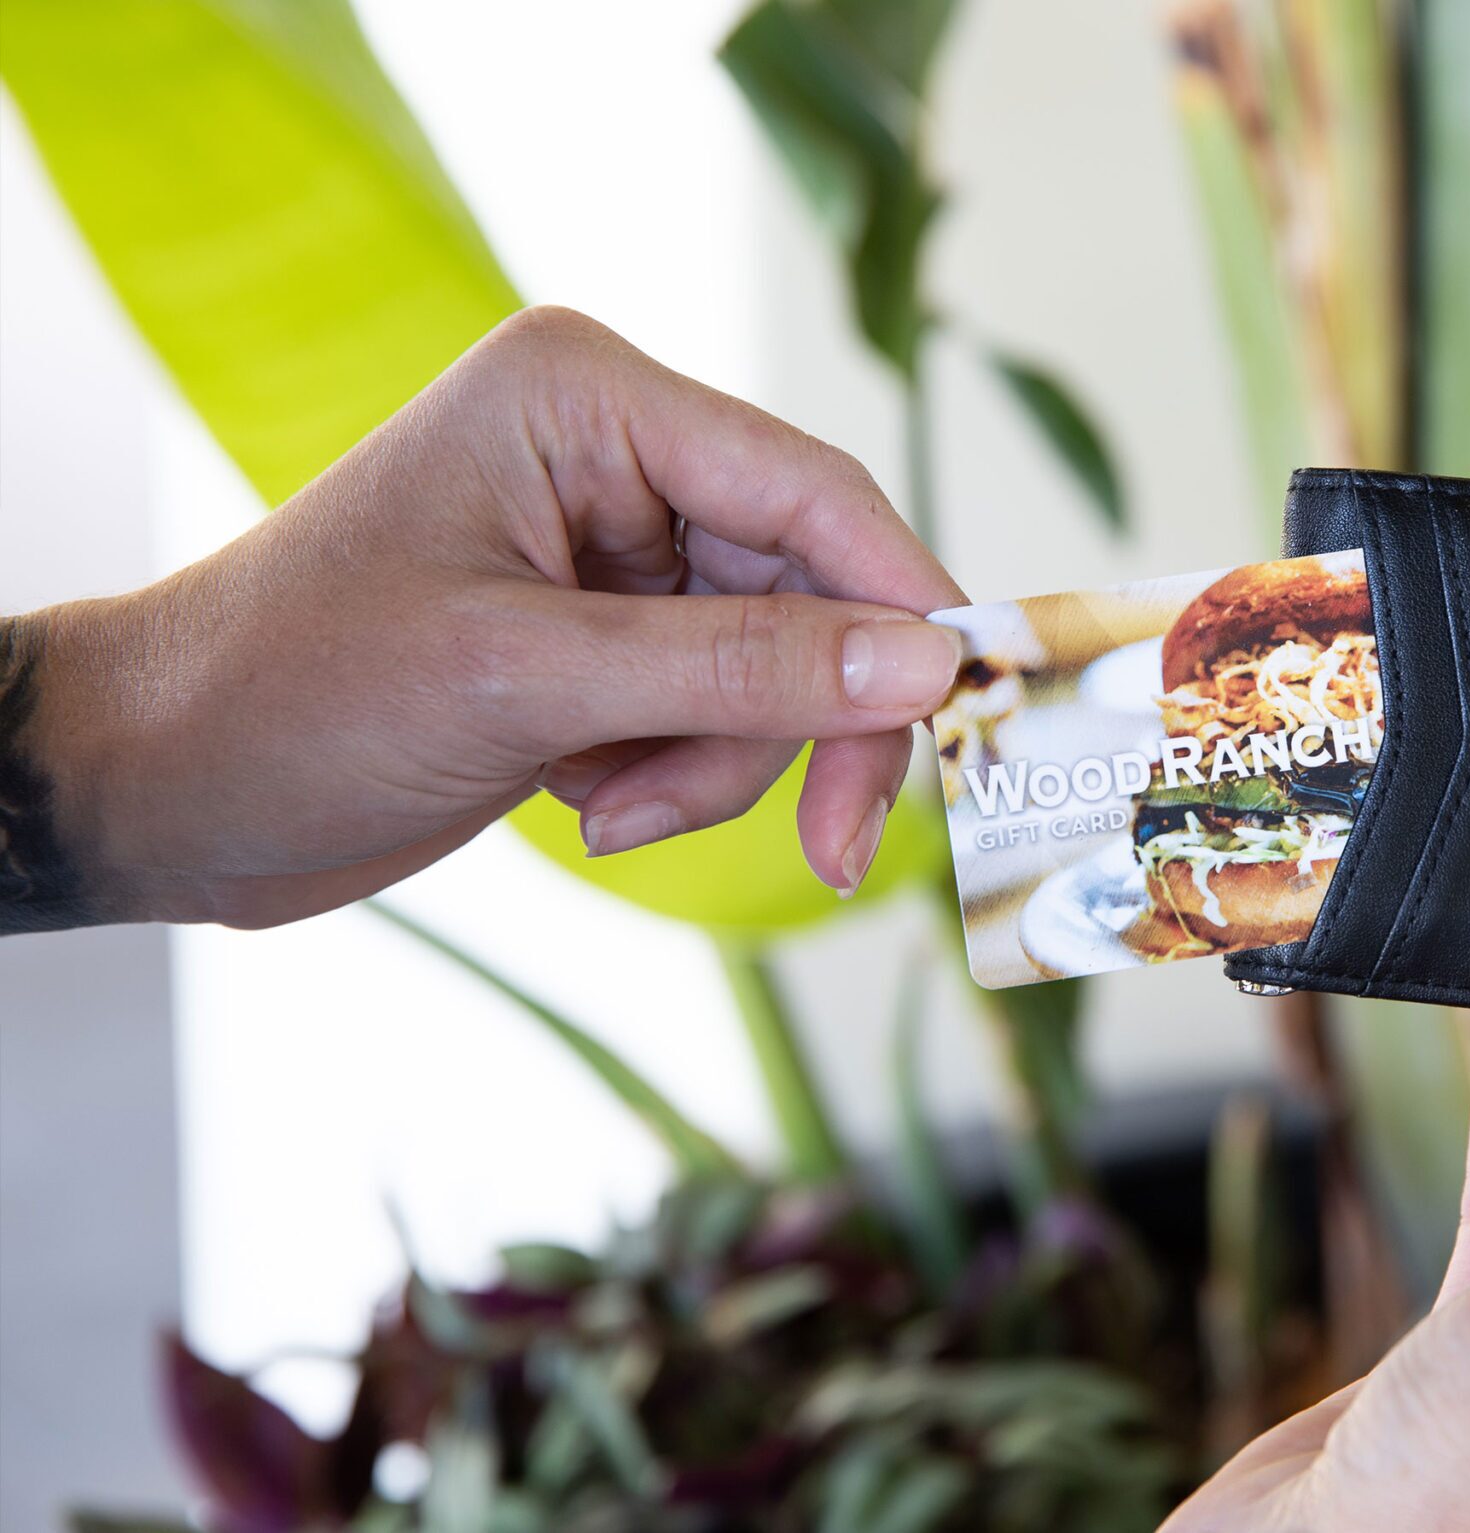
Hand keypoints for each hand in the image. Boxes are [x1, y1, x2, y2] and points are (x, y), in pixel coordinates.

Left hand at [0, 306, 963, 931]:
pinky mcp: (609, 634)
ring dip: (717, 766)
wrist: (162, 788)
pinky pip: (723, 711)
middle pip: (817, 593)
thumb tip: (927, 664)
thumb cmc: (294, 694)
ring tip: (601, 809)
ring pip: (778, 669)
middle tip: (827, 849)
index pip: (814, 492)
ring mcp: (617, 547)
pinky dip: (678, 777)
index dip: (902, 606)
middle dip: (794, 725)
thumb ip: (739, 669)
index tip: (960, 714)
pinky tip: (580, 800)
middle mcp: (618, 454)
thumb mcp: (527, 682)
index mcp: (589, 398)